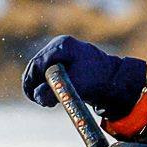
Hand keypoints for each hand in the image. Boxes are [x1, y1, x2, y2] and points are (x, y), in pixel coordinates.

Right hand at [20, 35, 146, 120]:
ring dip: (40, 87)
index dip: (32, 81)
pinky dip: (46, 87)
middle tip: (40, 101)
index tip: (33, 96)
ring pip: (39, 73)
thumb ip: (54, 91)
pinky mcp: (61, 64)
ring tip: (50, 101)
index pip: (38, 63)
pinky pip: (46, 75)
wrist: (115, 81)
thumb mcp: (75, 86)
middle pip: (36, 67)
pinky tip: (52, 98)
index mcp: (63, 45)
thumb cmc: (98, 80)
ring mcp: (59, 54)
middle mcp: (59, 46)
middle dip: (35, 85)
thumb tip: (37, 96)